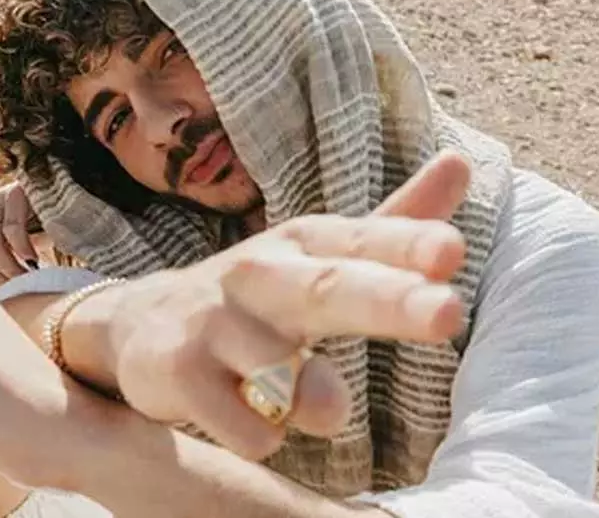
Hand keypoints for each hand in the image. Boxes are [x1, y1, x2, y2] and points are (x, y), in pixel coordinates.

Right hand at [61, 152, 472, 461]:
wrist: (136, 326)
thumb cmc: (256, 294)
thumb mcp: (321, 254)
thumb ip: (394, 222)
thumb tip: (462, 163)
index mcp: (304, 243)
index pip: (361, 240)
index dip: (406, 243)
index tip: (452, 251)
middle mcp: (260, 273)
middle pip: (328, 289)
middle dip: (389, 300)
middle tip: (449, 312)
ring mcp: (215, 323)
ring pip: (281, 369)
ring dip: (314, 395)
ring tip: (334, 410)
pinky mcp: (178, 373)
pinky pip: (246, 427)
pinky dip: (262, 435)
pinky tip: (251, 420)